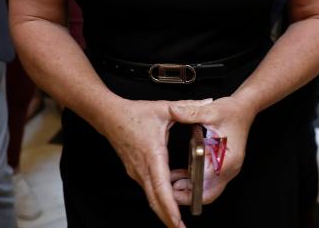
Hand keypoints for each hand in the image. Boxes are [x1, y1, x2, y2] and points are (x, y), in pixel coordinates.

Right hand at [99, 96, 210, 227]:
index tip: (178, 222)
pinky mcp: (136, 171)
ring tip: (181, 216)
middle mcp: (142, 168)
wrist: (110, 116)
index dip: (170, 206)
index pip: (161, 187)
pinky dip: (161, 194)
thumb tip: (208, 102)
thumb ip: (188, 107)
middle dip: (168, 218)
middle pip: (155, 200)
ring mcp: (137, 172)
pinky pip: (150, 187)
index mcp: (152, 155)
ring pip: (152, 196)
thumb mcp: (164, 108)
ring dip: (166, 207)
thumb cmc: (134, 114)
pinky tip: (176, 187)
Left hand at [168, 96, 254, 205]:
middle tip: (171, 190)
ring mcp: (228, 169)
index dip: (188, 187)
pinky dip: (196, 181)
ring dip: (191, 189)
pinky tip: (181, 175)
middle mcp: (229, 168)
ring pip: (208, 190)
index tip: (172, 187)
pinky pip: (209, 181)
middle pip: (208, 194)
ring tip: (173, 182)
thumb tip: (173, 111)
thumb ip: (189, 113)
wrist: (244, 108)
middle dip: (189, 195)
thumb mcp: (209, 111)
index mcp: (226, 159)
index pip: (205, 182)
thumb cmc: (231, 111)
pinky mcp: (224, 167)